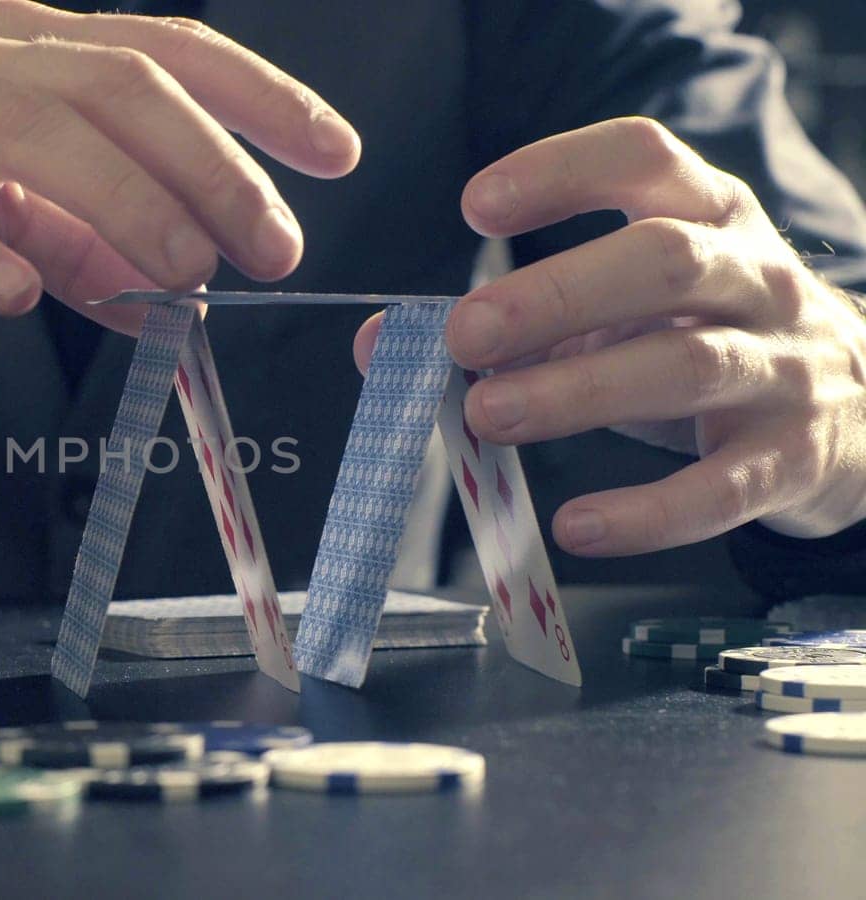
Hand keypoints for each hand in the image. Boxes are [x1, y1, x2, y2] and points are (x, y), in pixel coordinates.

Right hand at [0, 0, 359, 346]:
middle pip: (119, 90)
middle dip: (213, 166)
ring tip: (184, 277)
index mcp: (18, 46)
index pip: (165, 55)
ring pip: (32, 136)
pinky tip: (16, 296)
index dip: (260, 98)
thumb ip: (71, 233)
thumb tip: (165, 302)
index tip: (337, 151)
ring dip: (123, 207)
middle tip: (273, 246)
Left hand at [353, 117, 865, 556]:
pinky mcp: (793, 458)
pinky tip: (579, 526)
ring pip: (686, 367)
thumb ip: (514, 320)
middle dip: (556, 294)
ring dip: (578, 392)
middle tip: (464, 333)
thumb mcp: (625, 308)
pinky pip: (724, 487)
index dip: (560, 171)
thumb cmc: (708, 340)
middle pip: (662, 262)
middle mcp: (753, 278)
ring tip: (488, 414)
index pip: (644, 160)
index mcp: (707, 217)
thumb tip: (384, 345)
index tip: (475, 206)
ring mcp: (783, 367)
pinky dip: (647, 513)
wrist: (859, 412)